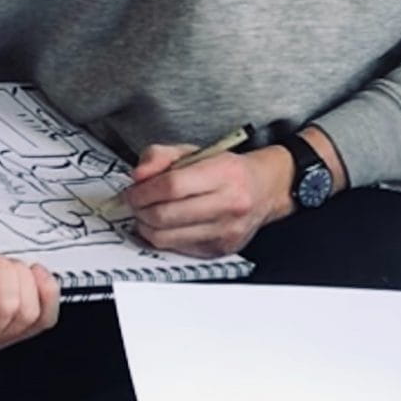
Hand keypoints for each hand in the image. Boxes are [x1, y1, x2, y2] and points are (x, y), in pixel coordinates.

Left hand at [123, 143, 289, 255]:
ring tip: (146, 214)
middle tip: (135, 203)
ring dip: (146, 226)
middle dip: (140, 209)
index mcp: (225, 173)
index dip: (143, 190)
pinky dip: (162, 238)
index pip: (172, 185)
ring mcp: (226, 230)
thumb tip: (138, 176)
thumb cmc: (230, 170)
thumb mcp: (196, 151)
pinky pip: (176, 248)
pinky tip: (163, 225)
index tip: (133, 190)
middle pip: (165, 214)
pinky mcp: (220, 250)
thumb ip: (161, 155)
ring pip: (166, 237)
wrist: (266, 189)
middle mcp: (229, 204)